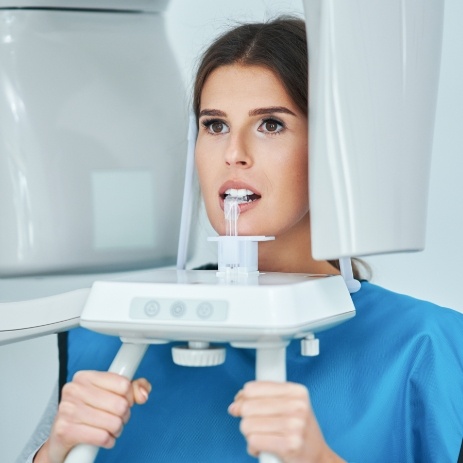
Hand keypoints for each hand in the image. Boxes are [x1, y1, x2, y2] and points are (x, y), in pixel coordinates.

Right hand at [34, 371, 150, 462]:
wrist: (62, 437)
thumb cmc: (88, 412)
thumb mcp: (111, 394)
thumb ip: (134, 388)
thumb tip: (143, 393)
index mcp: (85, 376)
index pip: (124, 384)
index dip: (130, 397)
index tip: (123, 401)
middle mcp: (74, 390)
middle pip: (121, 404)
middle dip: (124, 416)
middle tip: (115, 418)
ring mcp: (68, 410)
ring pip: (114, 422)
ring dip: (116, 430)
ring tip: (108, 428)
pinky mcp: (65, 430)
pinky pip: (102, 437)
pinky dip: (108, 441)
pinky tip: (103, 438)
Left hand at [228, 381, 344, 462]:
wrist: (317, 456)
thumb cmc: (298, 430)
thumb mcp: (286, 405)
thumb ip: (261, 398)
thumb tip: (235, 405)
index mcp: (296, 391)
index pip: (252, 388)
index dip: (243, 398)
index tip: (244, 405)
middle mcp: (297, 406)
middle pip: (247, 407)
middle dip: (246, 418)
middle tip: (257, 425)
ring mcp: (295, 426)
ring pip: (247, 425)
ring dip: (250, 434)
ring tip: (264, 436)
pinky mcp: (290, 445)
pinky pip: (253, 441)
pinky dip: (254, 447)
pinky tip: (265, 447)